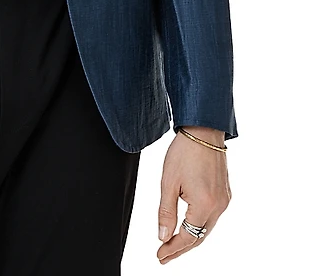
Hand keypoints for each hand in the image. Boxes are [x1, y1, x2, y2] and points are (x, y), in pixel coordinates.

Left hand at [157, 127, 230, 264]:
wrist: (204, 130)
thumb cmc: (185, 151)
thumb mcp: (168, 182)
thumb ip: (166, 211)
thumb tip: (162, 236)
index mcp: (205, 205)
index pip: (187, 237)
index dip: (172, 248)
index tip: (159, 256)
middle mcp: (219, 206)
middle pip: (199, 237)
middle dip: (181, 248)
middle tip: (164, 256)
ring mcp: (225, 200)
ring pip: (206, 228)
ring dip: (191, 237)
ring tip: (173, 244)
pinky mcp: (226, 193)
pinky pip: (212, 216)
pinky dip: (199, 224)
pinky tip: (189, 226)